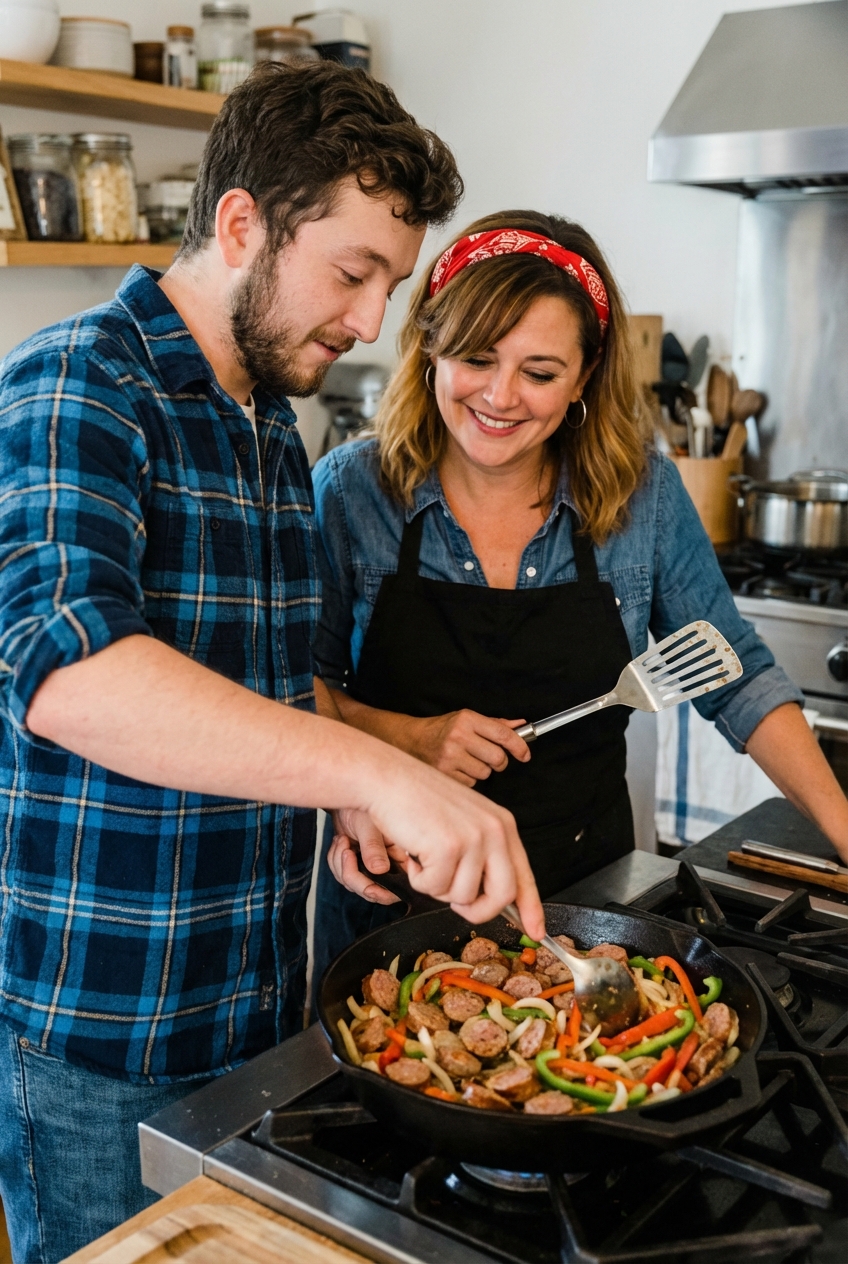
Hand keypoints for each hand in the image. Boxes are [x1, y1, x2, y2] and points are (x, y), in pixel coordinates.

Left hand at [327, 808, 402, 904]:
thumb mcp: (369, 827)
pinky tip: (340, 841)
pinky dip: (335, 860)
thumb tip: (380, 870)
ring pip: (351, 883)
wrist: (346, 800)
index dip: (382, 894)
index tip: (369, 888)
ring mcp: (369, 866)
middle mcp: (387, 865)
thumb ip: (374, 849)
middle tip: (347, 852)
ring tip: (343, 840)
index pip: (397, 888)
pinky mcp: (355, 864)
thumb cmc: (362, 806)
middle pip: (370, 890)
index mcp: (398, 857)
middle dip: (353, 875)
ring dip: (340, 864)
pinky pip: (340, 874)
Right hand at [361, 758, 544, 939]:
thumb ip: (482, 855)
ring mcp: (473, 839)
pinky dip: (418, 879)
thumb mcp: (463, 822)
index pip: (524, 875)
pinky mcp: (448, 848)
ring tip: (425, 858)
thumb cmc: (418, 800)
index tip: (535, 931)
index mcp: (502, 824)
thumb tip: (488, 896)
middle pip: (502, 896)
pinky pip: (434, 888)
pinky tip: (413, 854)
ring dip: (437, 887)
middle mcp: (494, 831)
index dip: (531, 908)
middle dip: (478, 911)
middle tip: (456, 903)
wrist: (387, 778)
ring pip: (463, 897)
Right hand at [409, 710, 530, 785]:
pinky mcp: (444, 774)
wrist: (413, 741)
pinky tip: (458, 768)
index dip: (519, 746)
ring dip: (482, 770)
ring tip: (468, 761)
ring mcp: (450, 757)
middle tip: (491, 758)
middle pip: (498, 758)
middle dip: (499, 762)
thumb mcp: (468, 719)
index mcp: (467, 719)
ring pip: (485, 773)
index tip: (525, 754)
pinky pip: (472, 783)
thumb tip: (521, 726)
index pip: (502, 735)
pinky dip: (469, 778)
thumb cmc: (444, 729)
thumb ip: (496, 725)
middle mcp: (458, 737)